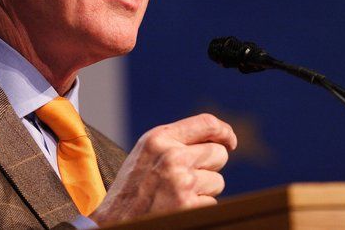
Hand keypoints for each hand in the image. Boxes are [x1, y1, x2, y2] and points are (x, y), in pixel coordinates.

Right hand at [89, 113, 236, 225]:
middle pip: (218, 153)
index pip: (206, 123)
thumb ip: (176, 142)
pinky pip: (212, 203)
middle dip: (210, 166)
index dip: (224, 132)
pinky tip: (177, 209)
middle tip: (187, 177)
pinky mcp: (188, 206)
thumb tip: (221, 139)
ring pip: (218, 181)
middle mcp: (171, 156)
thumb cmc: (132, 188)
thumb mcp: (147, 154)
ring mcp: (181, 182)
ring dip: (204, 190)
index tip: (230, 141)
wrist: (115, 221)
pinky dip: (199, 208)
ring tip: (176, 195)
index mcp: (158, 138)